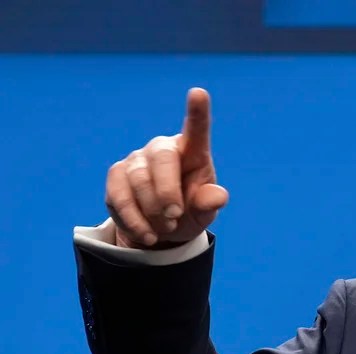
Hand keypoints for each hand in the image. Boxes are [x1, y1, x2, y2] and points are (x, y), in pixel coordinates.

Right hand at [105, 88, 228, 248]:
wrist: (163, 230)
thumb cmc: (190, 211)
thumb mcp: (205, 212)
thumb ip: (210, 202)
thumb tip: (217, 196)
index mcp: (192, 152)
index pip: (196, 130)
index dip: (197, 112)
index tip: (199, 93)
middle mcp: (163, 149)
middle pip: (162, 159)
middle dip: (167, 192)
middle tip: (175, 216)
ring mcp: (137, 160)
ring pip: (138, 180)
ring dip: (152, 211)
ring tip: (166, 229)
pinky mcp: (116, 176)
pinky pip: (119, 196)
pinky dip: (134, 220)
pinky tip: (148, 235)